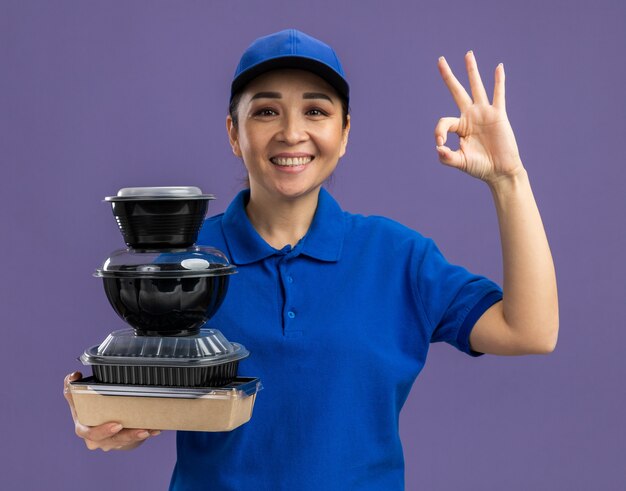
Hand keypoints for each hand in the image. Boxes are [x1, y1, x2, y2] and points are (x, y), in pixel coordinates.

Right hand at [63, 372, 159, 451]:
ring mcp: (110, 443)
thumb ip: (73, 389)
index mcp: (84, 429)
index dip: (102, 431)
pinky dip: (147, 433)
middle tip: (141, 430)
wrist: (100, 425)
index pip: (90, 434)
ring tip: (149, 429)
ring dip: (138, 435)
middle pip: (111, 440)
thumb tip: (74, 376)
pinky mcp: (122, 443)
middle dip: (126, 436)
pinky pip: (136, 440)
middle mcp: (96, 440)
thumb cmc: (89, 411)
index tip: (117, 425)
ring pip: (124, 441)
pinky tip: (156, 429)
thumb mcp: (79, 401)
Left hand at [435, 51, 523, 183]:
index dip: (439, 132)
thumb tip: (438, 148)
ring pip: (477, 87)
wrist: (500, 171)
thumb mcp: (460, 162)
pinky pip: (498, 95)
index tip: (441, 145)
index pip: (444, 122)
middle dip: (448, 76)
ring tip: (468, 54)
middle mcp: (470, 116)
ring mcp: (484, 113)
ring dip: (472, 70)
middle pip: (457, 91)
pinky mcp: (498, 114)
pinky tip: (498, 67)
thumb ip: (447, 157)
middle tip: (440, 60)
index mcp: (459, 127)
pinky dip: (499, 81)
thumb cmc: (480, 167)